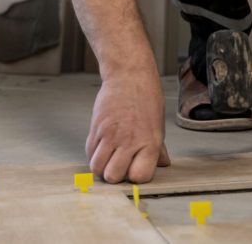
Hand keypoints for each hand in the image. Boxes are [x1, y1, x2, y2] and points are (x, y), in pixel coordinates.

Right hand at [86, 69, 170, 183]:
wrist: (128, 74)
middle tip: (119, 165)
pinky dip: (94, 154)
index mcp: (149, 143)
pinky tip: (102, 146)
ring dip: (102, 166)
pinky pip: (89, 151)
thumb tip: (162, 163)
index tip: (135, 170)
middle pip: (114, 176)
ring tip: (108, 158)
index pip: (139, 177)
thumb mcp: (158, 124)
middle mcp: (129, 141)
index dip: (136, 176)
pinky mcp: (96, 127)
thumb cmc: (146, 96)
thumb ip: (158, 148)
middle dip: (115, 175)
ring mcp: (110, 134)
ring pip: (97, 167)